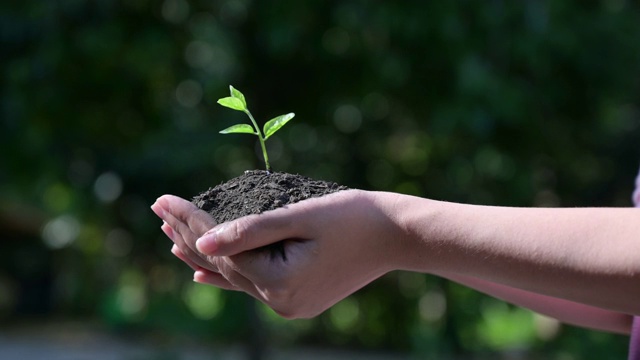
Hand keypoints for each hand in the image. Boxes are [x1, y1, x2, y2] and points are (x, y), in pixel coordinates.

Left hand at [152, 190, 402, 317]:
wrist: (395, 236)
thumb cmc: (351, 217)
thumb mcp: (299, 217)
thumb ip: (250, 230)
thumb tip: (202, 241)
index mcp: (279, 282)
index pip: (220, 247)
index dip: (190, 221)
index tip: (163, 198)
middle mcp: (279, 301)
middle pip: (222, 263)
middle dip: (188, 234)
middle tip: (158, 209)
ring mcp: (288, 304)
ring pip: (234, 275)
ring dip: (202, 253)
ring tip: (169, 236)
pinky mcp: (296, 298)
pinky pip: (252, 285)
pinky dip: (226, 274)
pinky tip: (199, 273)